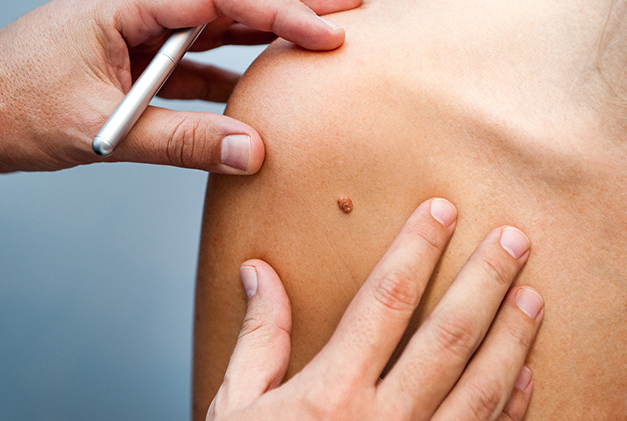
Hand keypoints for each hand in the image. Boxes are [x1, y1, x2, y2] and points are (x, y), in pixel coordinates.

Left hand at [0, 0, 361, 178]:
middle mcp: (138, 14)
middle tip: (346, 11)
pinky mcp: (135, 70)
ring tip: (314, 50)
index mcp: (125, 6)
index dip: (279, 13)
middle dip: (287, 10)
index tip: (327, 31)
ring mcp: (138, 41)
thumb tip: (249, 150)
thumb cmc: (9, 105)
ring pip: (215, 39)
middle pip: (226, 8)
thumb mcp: (101, 127)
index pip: (219, 2)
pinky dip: (224, 88)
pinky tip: (255, 102)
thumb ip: (179, 140)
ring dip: (262, 46)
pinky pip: (192, 74)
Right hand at [208, 198, 543, 419]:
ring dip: (511, 338)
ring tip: (532, 295)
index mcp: (331, 392)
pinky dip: (510, 404)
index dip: (416, 249)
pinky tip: (525, 371)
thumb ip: (259, 337)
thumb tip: (258, 273)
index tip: (439, 211)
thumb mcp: (237, 405)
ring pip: (480, 388)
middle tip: (512, 239)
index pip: (386, 301)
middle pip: (447, 337)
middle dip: (484, 282)